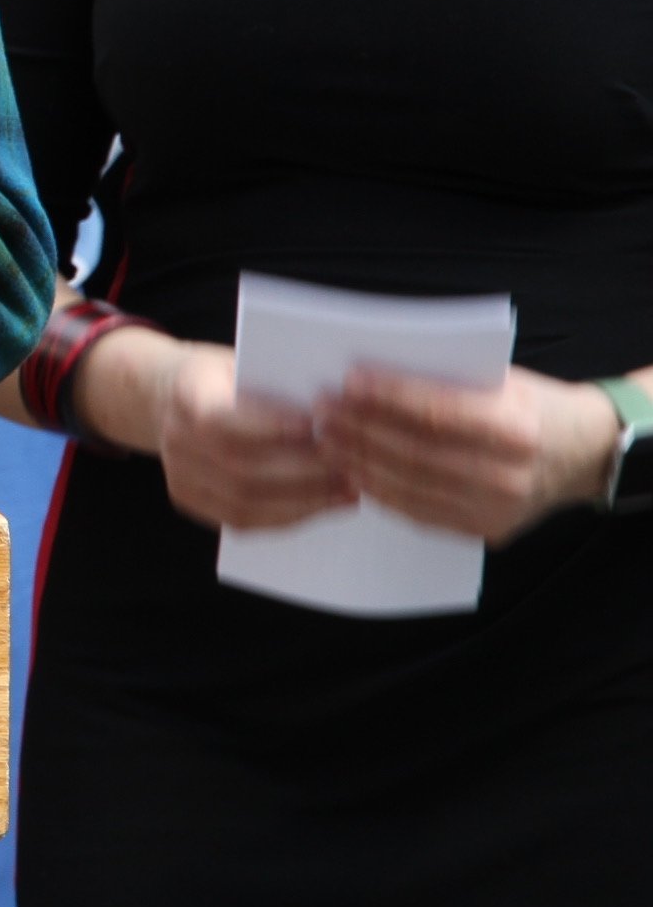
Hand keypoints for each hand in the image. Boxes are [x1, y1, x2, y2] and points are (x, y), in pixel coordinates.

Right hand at [106, 338, 357, 533]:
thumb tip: (338, 413)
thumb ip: (278, 386)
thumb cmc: (227, 376)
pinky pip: (240, 519)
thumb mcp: (246, 363)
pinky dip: (286, 516)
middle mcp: (174, 436)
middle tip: (350, 468)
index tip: (316, 427)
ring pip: (242, 501)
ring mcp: (176, 471)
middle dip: (302, 473)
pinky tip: (321, 505)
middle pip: (237, 467)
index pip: (220, 419)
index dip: (268, 427)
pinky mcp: (187, 498)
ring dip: (303, 500)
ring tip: (347, 491)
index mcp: (186, 391)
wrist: (171, 394)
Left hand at [314, 366, 621, 545]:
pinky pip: (422, 512)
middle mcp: (509, 474)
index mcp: (515, 428)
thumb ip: (446, 381)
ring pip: (412, 486)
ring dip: (360, 462)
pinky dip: (382, 491)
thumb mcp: (501, 380)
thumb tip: (370, 376)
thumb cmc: (533, 406)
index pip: (438, 413)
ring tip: (326, 439)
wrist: (584, 453)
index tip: (347, 383)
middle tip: (321, 411)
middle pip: (416, 453)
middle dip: (361, 430)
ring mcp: (498, 509)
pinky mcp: (486, 530)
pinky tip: (354, 471)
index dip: (388, 398)